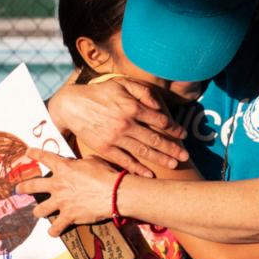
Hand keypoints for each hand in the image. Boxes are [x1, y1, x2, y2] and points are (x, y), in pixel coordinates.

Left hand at [17, 149, 116, 236]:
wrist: (114, 192)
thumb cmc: (105, 174)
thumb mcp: (93, 161)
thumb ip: (81, 163)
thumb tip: (79, 165)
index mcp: (65, 168)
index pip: (46, 157)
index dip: (35, 154)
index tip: (27, 153)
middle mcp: (58, 184)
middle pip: (33, 186)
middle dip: (23, 187)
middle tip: (18, 189)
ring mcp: (61, 202)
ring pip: (40, 210)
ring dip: (38, 211)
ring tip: (38, 212)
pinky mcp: (68, 216)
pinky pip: (55, 228)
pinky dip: (54, 231)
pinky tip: (53, 232)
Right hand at [48, 78, 188, 176]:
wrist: (72, 106)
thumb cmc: (100, 93)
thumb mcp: (122, 83)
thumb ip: (142, 91)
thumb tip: (158, 105)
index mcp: (132, 107)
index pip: (160, 120)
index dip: (174, 128)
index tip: (182, 134)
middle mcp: (126, 124)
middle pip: (154, 139)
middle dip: (172, 148)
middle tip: (185, 156)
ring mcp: (115, 138)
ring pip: (143, 151)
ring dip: (160, 159)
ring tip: (174, 164)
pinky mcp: (105, 148)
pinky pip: (124, 160)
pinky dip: (137, 168)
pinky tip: (149, 174)